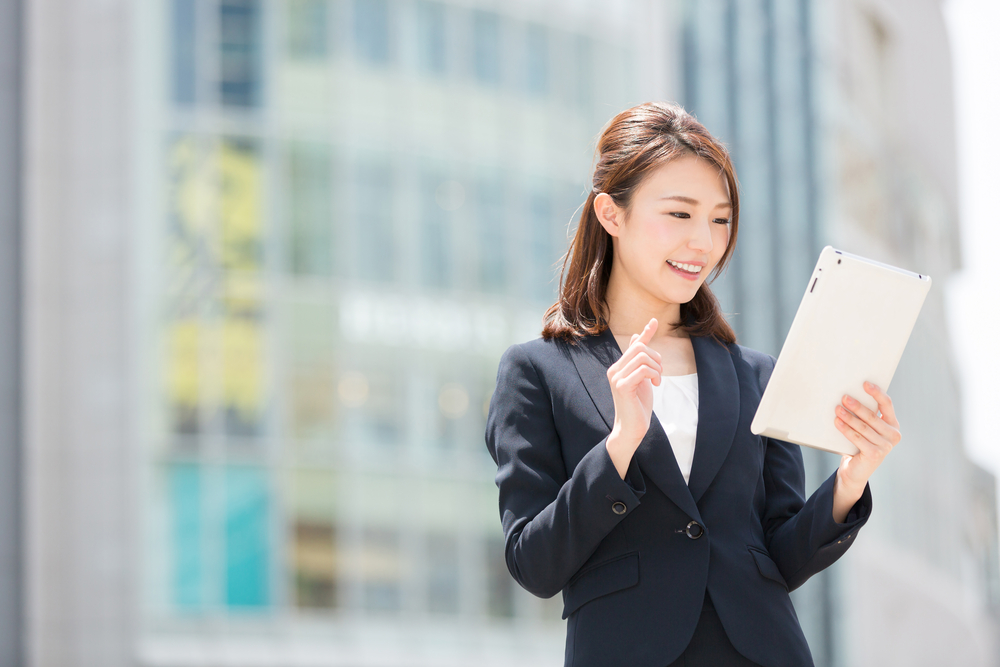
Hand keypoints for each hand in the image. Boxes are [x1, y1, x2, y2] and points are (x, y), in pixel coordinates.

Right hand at [606, 318, 661, 477]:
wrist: (631, 429)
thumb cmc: (638, 406)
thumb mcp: (642, 381)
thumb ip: (640, 363)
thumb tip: (639, 339)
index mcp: (618, 367)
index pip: (635, 345)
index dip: (646, 333)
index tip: (655, 321)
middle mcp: (614, 369)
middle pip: (640, 348)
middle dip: (657, 359)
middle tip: (660, 375)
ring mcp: (616, 377)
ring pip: (643, 357)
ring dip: (657, 368)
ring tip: (657, 381)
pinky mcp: (622, 386)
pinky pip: (643, 369)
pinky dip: (654, 375)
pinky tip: (655, 385)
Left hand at [831, 381, 901, 521]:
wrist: (855, 470)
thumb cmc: (859, 444)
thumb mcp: (864, 428)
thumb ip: (864, 415)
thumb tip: (849, 395)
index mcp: (892, 424)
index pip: (887, 404)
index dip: (876, 393)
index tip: (865, 383)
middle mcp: (893, 435)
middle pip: (872, 416)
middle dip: (857, 405)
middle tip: (844, 397)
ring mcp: (886, 446)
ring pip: (863, 427)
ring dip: (848, 417)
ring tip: (837, 409)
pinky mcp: (875, 455)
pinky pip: (857, 439)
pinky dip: (846, 430)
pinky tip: (837, 422)